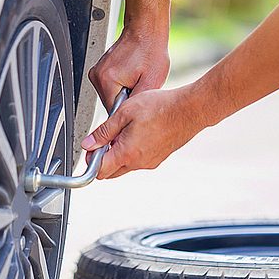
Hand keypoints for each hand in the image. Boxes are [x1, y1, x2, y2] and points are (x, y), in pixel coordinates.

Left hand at [81, 86, 207, 178]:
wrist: (190, 109)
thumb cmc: (160, 107)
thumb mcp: (124, 113)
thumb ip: (103, 132)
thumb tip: (88, 145)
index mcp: (127, 153)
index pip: (99, 171)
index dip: (91, 159)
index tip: (92, 146)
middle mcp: (138, 163)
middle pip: (111, 172)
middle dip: (103, 158)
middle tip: (107, 137)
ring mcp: (150, 162)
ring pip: (125, 166)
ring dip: (118, 153)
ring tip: (125, 130)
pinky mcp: (158, 158)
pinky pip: (138, 160)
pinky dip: (132, 151)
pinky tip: (138, 132)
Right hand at [88, 27, 169, 107]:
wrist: (145, 31)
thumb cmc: (151, 50)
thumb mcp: (152, 82)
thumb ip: (137, 104)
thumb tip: (129, 119)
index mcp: (107, 80)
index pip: (112, 112)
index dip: (127, 110)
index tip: (137, 102)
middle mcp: (97, 76)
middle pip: (110, 104)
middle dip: (126, 101)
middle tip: (139, 86)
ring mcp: (96, 72)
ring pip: (109, 96)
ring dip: (123, 93)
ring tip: (135, 79)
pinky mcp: (99, 70)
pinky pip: (108, 87)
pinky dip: (120, 86)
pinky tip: (130, 75)